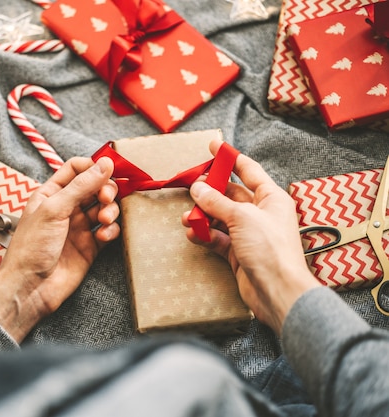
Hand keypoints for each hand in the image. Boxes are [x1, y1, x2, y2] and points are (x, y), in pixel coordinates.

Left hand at [0, 157, 119, 341]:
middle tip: (106, 198)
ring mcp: (78, 227)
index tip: (110, 169)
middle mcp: (65, 208)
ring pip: (104, 208)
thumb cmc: (31, 247)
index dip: (94, 167)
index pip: (77, 169)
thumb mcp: (54, 209)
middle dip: (105, 190)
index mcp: (51, 194)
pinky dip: (111, 230)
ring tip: (106, 219)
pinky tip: (104, 236)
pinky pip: (108, 231)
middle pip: (95, 187)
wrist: (29, 288)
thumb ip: (81, 185)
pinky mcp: (89, 247)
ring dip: (110, 210)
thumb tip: (105, 163)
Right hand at [181, 140, 319, 334]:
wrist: (277, 291)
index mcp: (271, 198)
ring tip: (187, 218)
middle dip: (210, 191)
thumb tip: (198, 188)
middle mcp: (260, 214)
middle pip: (230, 195)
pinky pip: (217, 238)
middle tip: (191, 187)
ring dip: (203, 216)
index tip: (213, 146)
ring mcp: (249, 234)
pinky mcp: (238, 252)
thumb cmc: (270, 250)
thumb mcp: (241, 217)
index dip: (230, 158)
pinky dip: (204, 235)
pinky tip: (193, 234)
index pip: (248, 170)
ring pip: (220, 217)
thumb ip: (217, 202)